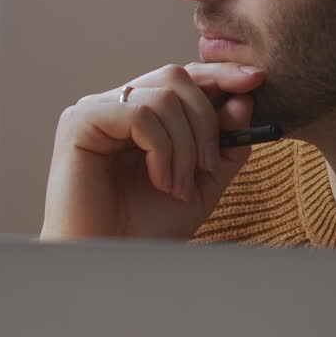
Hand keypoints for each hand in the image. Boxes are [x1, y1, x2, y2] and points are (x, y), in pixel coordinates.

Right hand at [40, 62, 265, 240]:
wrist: (113, 261)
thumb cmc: (148, 226)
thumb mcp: (204, 182)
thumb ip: (226, 143)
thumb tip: (243, 100)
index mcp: (144, 113)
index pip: (184, 78)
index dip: (220, 75)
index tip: (256, 80)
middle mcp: (119, 104)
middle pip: (177, 78)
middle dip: (206, 121)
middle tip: (209, 167)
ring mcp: (97, 110)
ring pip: (163, 96)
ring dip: (184, 145)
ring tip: (178, 185)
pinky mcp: (79, 121)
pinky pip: (139, 114)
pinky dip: (161, 148)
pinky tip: (159, 180)